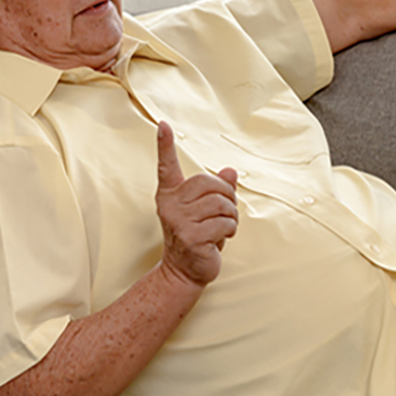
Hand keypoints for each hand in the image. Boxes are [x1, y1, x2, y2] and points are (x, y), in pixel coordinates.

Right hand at [153, 120, 238, 288]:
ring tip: (224, 227)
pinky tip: (222, 237)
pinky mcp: (191, 237)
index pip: (166, 166)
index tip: (163, 125)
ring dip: (231, 216)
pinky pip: (224, 223)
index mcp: (170, 195)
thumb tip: (231, 171)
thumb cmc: (196, 237)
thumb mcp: (205, 211)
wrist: (184, 271)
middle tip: (226, 210)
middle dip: (226, 195)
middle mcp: (170, 205)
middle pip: (208, 182)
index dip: (165, 145)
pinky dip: (230, 230)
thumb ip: (217, 190)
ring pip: (221, 204)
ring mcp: (179, 221)